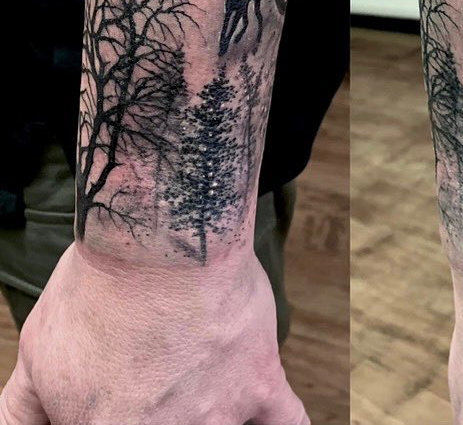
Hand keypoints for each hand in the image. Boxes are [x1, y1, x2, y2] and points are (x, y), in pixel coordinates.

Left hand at [0, 244, 307, 424]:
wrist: (165, 235)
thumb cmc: (98, 289)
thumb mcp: (38, 356)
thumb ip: (19, 415)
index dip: (109, 418)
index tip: (114, 403)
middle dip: (158, 413)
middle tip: (156, 385)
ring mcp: (219, 417)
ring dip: (209, 418)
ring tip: (192, 391)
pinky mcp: (261, 384)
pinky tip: (260, 418)